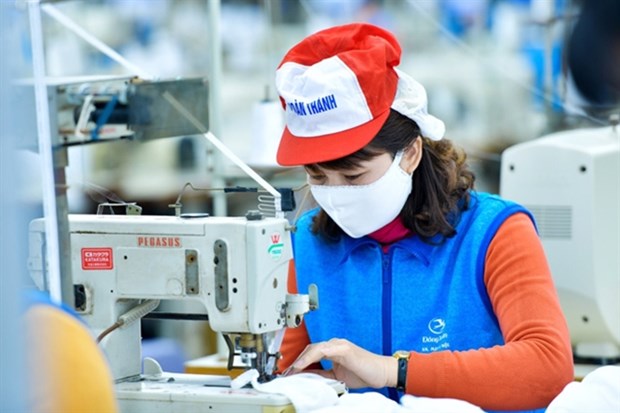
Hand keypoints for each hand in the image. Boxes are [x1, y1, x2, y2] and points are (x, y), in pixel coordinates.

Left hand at [282, 338, 396, 388]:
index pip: (311, 353)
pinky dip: (311, 357)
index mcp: (333, 350)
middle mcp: (334, 344)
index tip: (289, 374)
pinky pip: (323, 350)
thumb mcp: (338, 376)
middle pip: (310, 349)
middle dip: (297, 361)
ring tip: (292, 370)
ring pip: (314, 348)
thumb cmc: (364, 373)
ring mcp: (339, 345)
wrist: (382, 372)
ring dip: (301, 360)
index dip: (299, 362)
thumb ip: (324, 375)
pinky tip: (303, 365)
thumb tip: (308, 378)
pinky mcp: (343, 348)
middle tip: (287, 373)